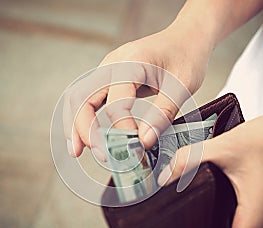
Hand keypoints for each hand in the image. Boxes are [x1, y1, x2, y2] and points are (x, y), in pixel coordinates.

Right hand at [62, 0, 262, 159]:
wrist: (185, 38)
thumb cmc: (186, 58)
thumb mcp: (182, 87)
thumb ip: (162, 114)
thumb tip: (143, 142)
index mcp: (132, 63)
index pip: (117, 101)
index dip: (122, 127)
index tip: (136, 147)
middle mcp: (112, 64)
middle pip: (84, 97)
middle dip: (85, 129)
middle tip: (99, 154)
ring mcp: (107, 69)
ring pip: (79, 97)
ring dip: (76, 125)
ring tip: (77, 151)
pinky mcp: (108, 78)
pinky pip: (87, 97)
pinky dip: (82, 118)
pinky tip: (85, 137)